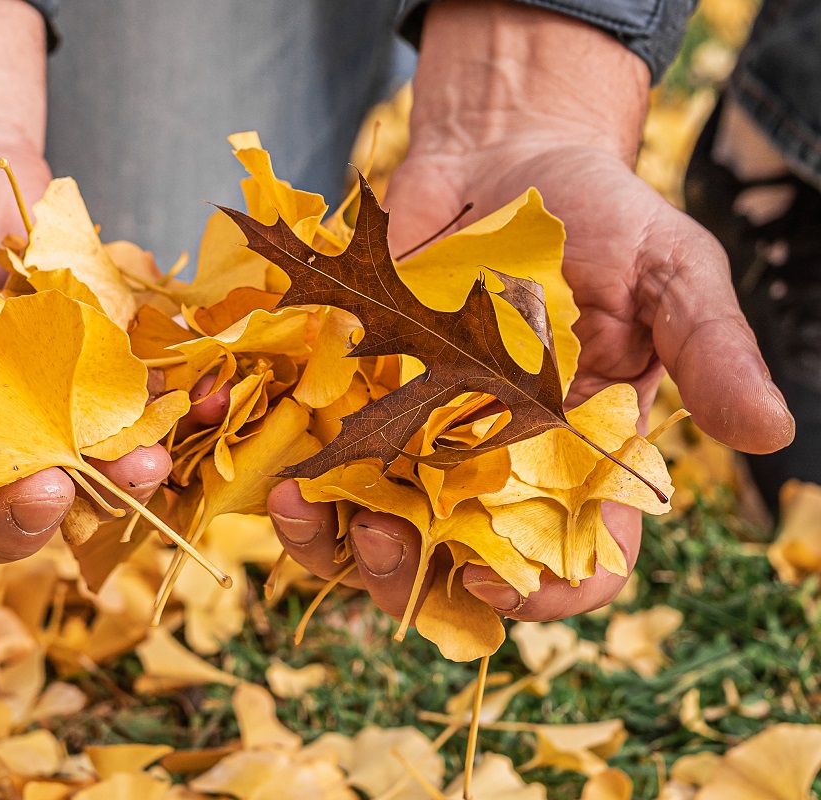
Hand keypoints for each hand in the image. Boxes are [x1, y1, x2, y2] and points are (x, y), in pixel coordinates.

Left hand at [267, 0, 794, 623]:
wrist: (500, 157)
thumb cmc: (598, 218)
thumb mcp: (669, 271)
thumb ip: (708, 349)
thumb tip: (772, 433)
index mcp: (581, 463)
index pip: (577, 566)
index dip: (545, 594)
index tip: (499, 581)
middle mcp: (497, 473)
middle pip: (455, 572)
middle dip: (414, 575)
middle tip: (388, 539)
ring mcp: (421, 446)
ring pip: (376, 541)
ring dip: (339, 549)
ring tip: (309, 511)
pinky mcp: (358, 410)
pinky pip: (325, 481)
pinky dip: (300, 495)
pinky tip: (284, 475)